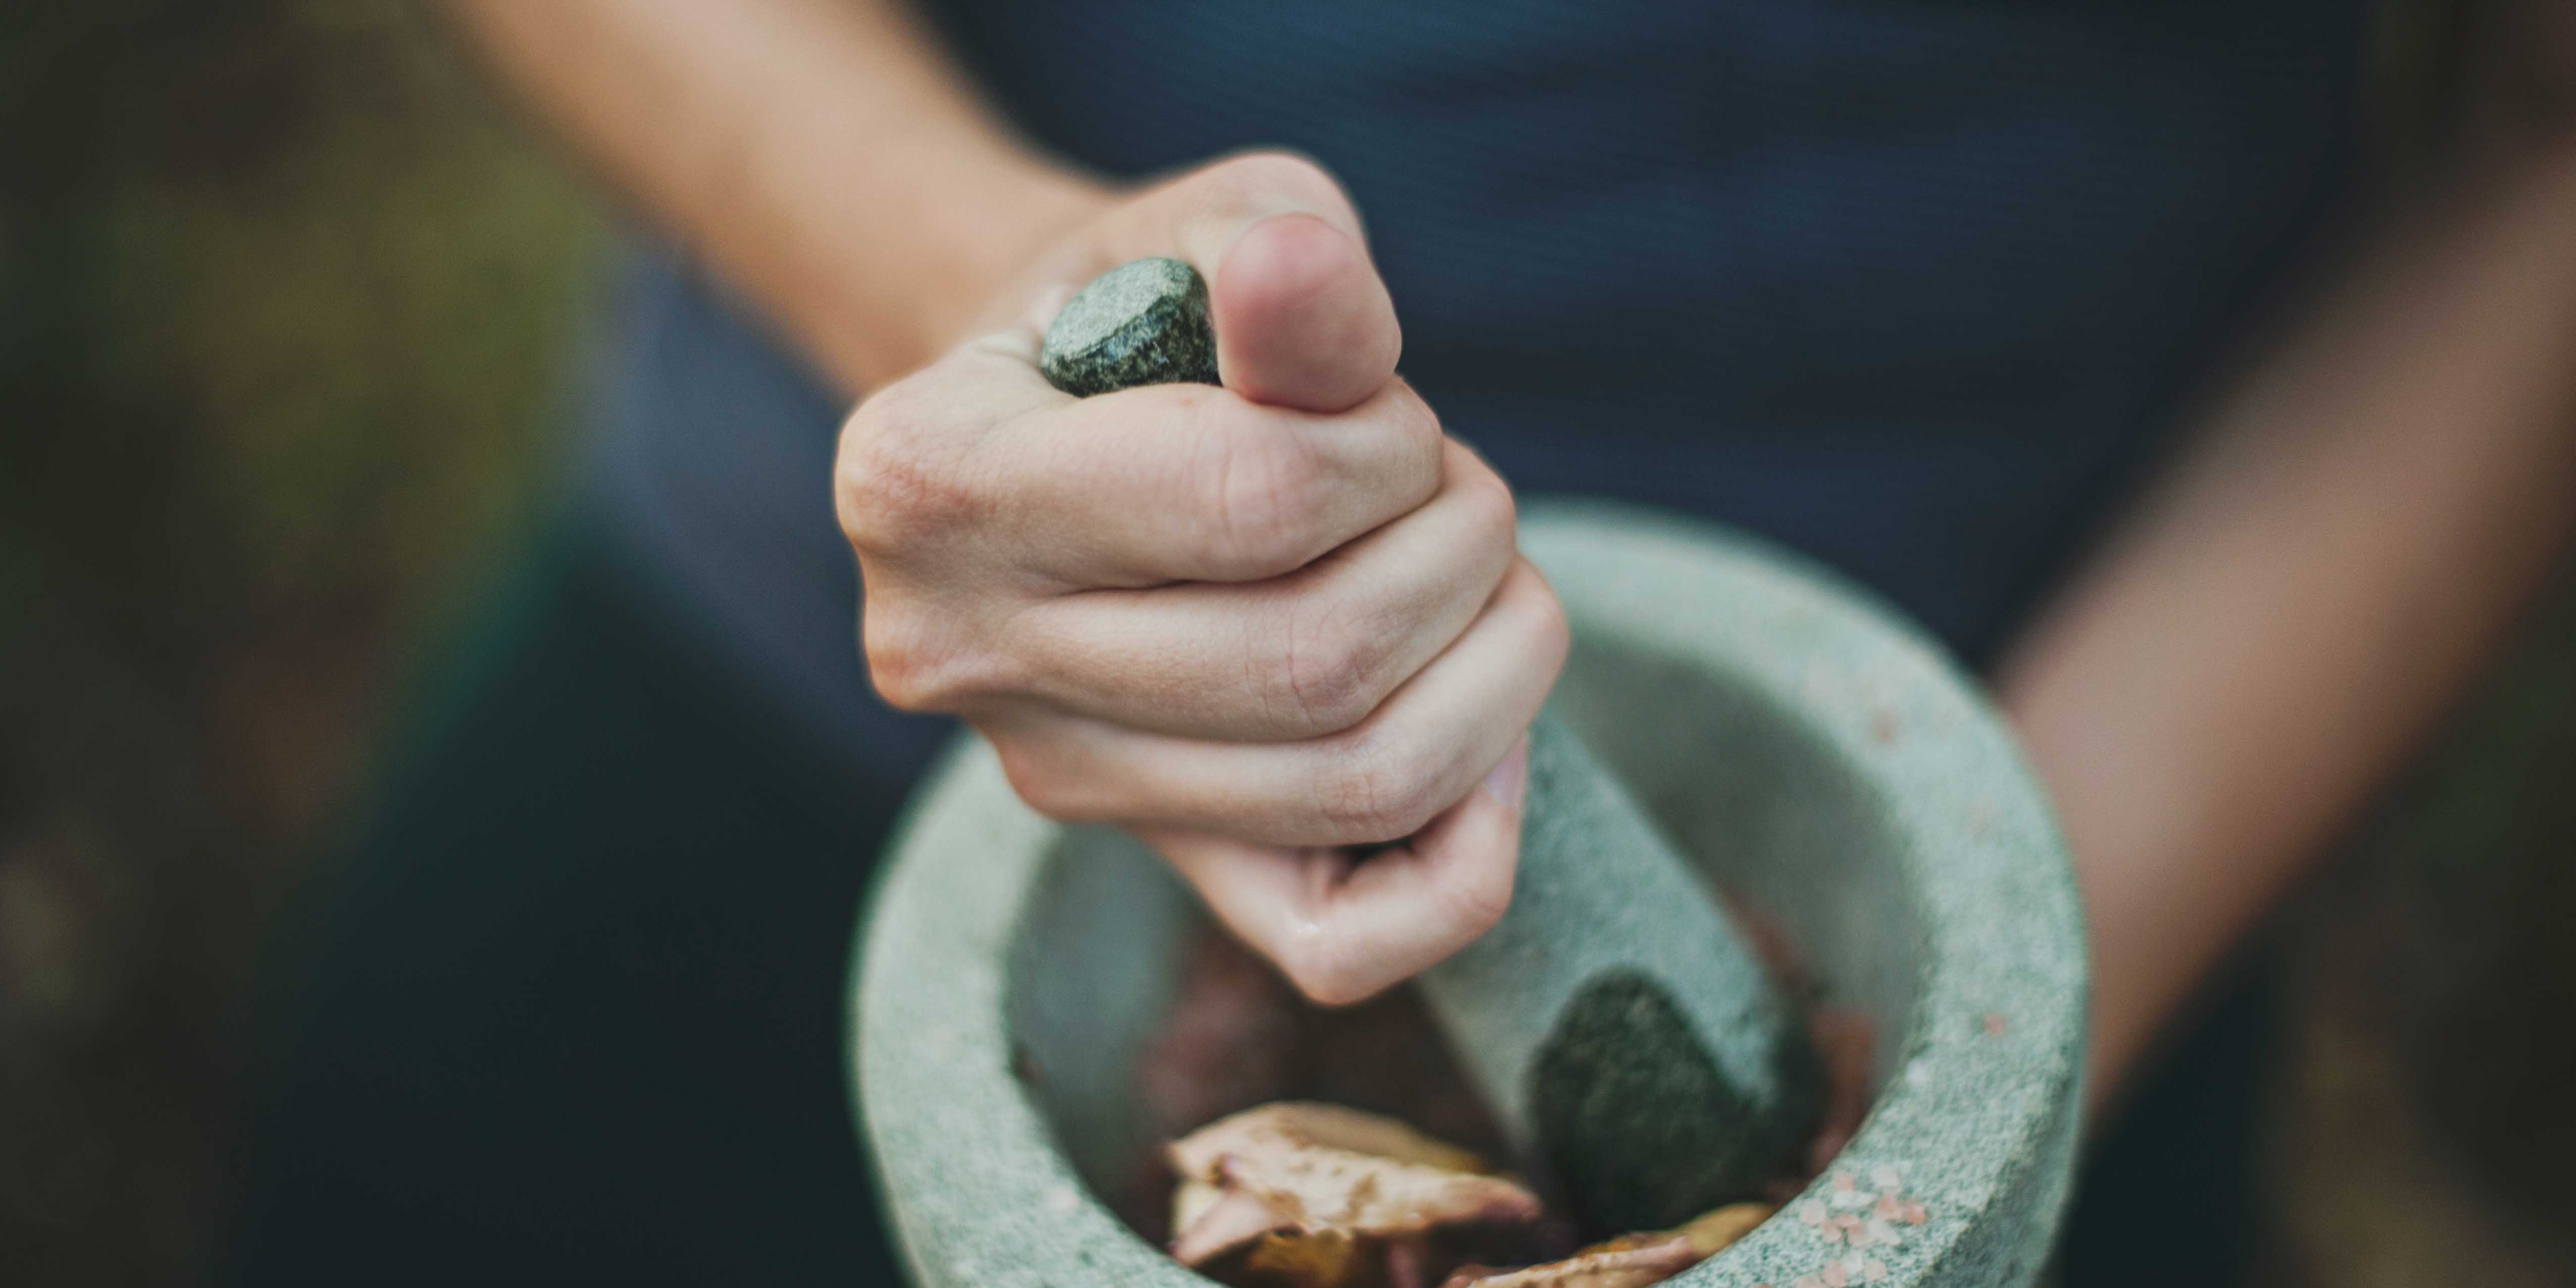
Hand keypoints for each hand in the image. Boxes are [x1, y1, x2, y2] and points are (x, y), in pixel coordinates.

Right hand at [836, 153, 1566, 1003]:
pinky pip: (1341, 943)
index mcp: (926, 475)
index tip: (1388, 411)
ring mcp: (1049, 775)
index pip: (1252, 500)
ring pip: (1355, 785)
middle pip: (1318, 663)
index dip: (1390, 449)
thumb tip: (1304, 271)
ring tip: (1477, 574)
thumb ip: (1272, 259)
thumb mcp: (1208, 231)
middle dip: (1458, 551)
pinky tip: (1483, 738)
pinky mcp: (1152, 859)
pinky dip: (1467, 855)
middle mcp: (956, 653)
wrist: (1065, 421)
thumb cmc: (1150, 315)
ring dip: (1493, 666)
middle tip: (1455, 487)